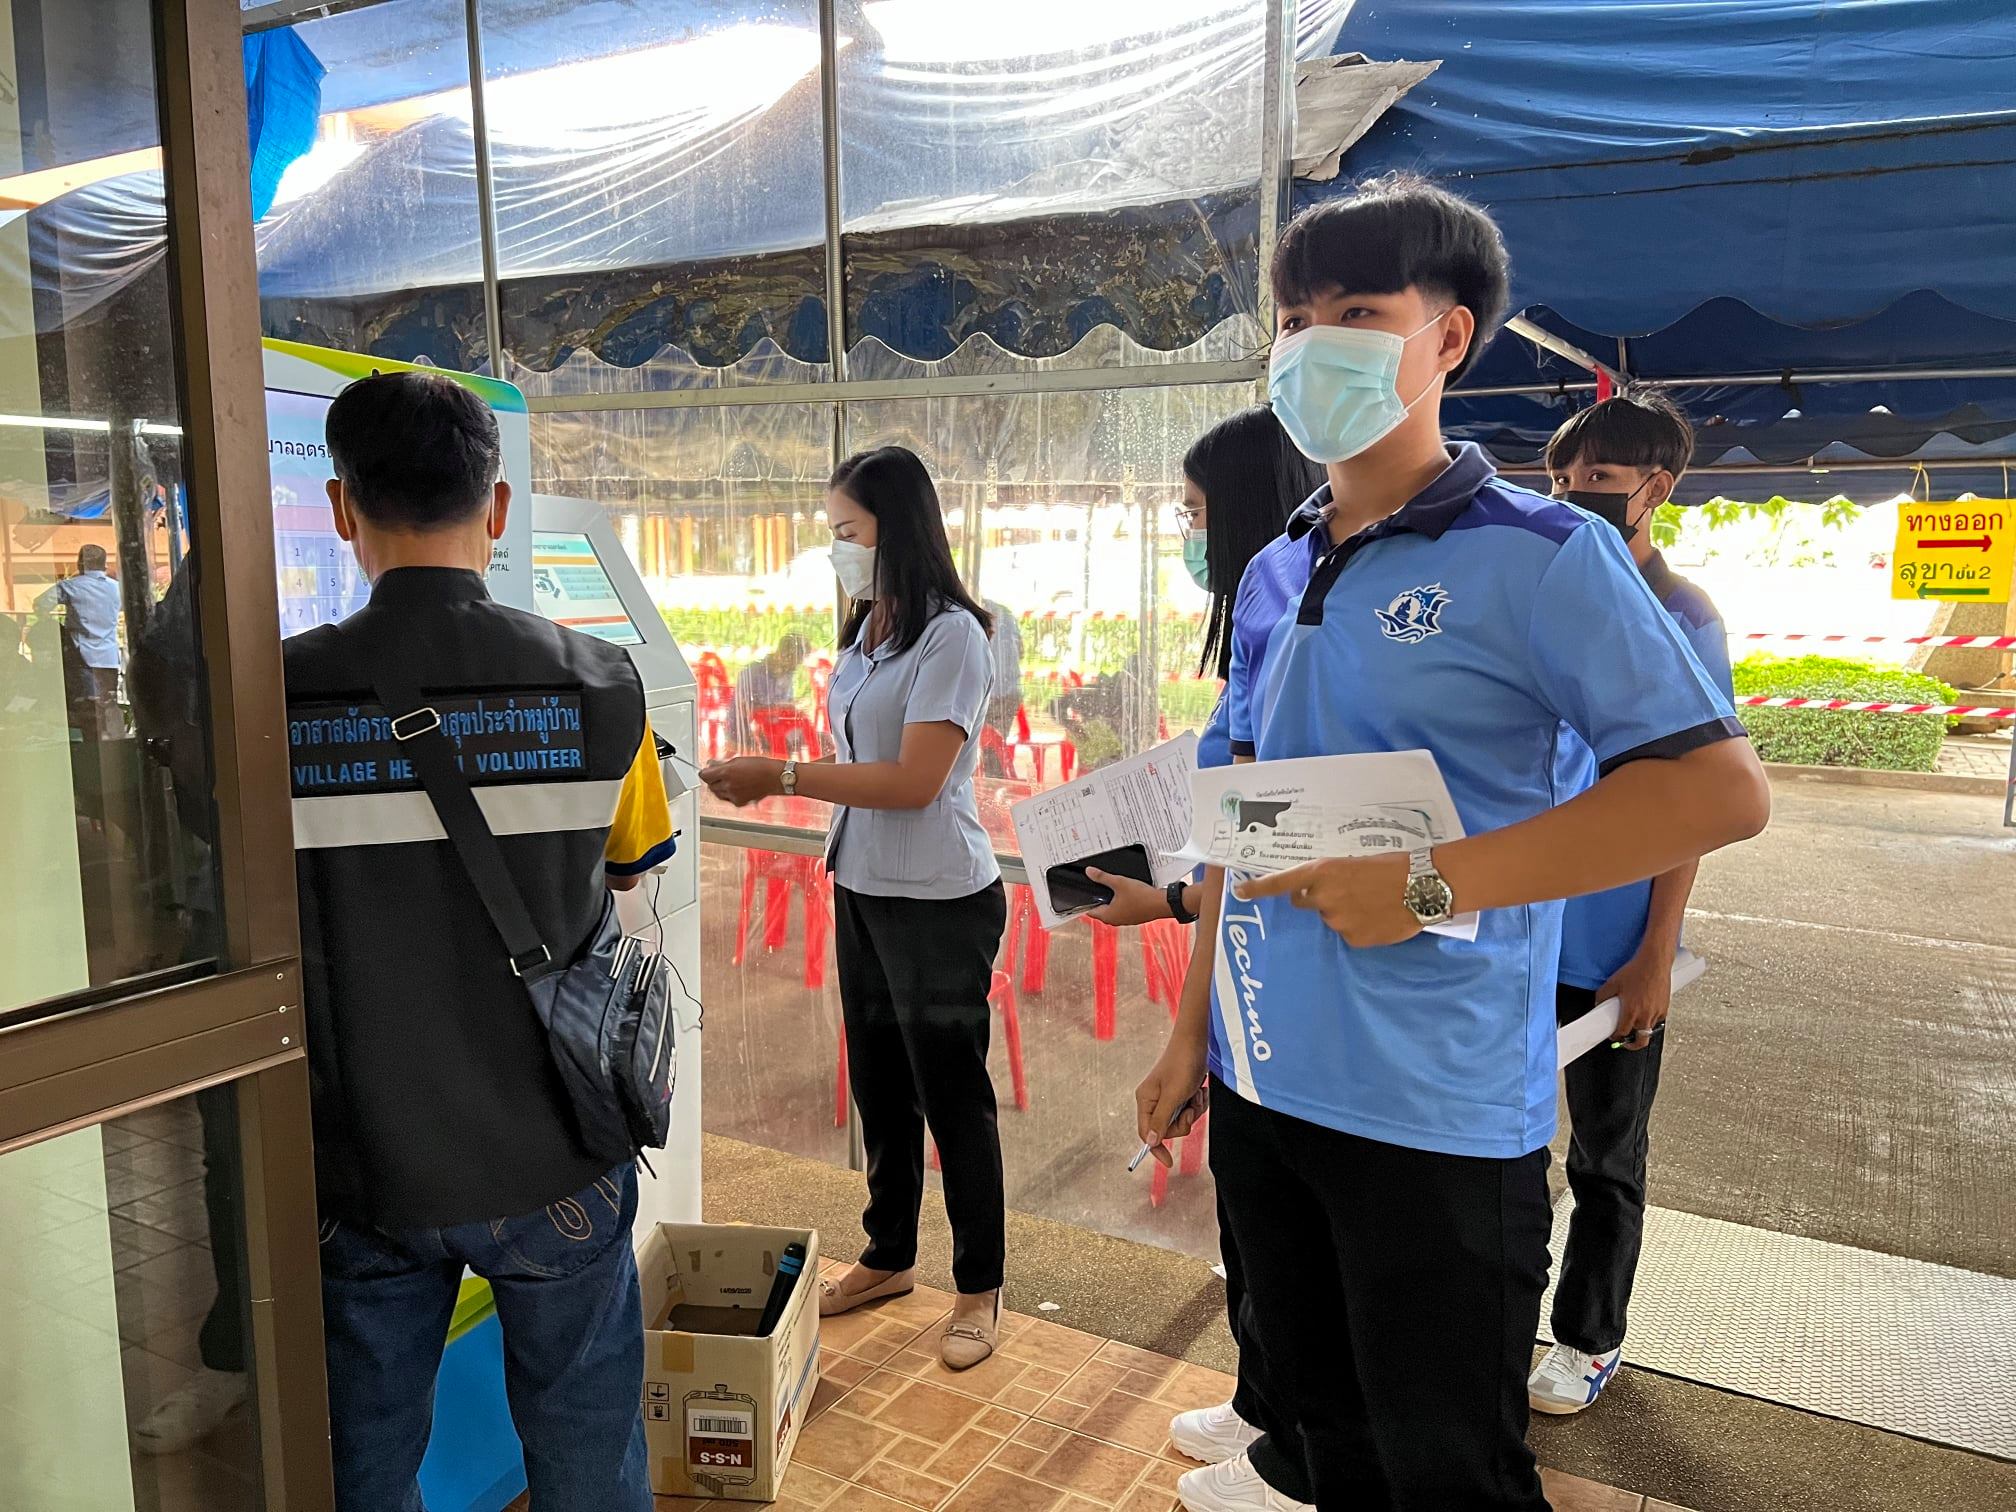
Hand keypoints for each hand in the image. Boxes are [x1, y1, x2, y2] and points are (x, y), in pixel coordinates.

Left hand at [699, 757, 782, 806]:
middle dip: (713, 780)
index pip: (704, 775)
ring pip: (718, 794)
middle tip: (719, 775)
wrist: (774, 777)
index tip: (707, 771)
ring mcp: (733, 795)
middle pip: (710, 785)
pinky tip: (738, 788)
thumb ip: (723, 764)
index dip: (705, 772)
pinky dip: (730, 794)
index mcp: (726, 772)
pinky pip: (728, 799)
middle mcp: (728, 785)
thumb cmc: (760, 766)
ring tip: (730, 781)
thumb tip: (712, 765)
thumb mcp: (738, 760)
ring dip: (720, 788)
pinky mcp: (739, 802)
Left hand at [1084, 869, 1172, 926]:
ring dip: (1112, 901)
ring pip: (1113, 910)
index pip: (1089, 911)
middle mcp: (1115, 921)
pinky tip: (1127, 894)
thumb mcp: (1119, 882)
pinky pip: (1123, 910)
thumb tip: (1089, 872)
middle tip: (1101, 887)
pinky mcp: (1134, 918)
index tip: (1086, 893)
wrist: (1162, 903)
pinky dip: (1122, 903)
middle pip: (1101, 910)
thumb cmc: (1142, 897)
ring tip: (1114, 888)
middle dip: (1100, 899)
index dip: (1086, 901)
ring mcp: (1125, 920)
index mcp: (1108, 916)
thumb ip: (1102, 877)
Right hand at [1134, 1037, 1207, 1169]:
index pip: (1147, 1133)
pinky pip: (1191, 1110)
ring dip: (1194, 1110)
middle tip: (1190, 1107)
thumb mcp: (1173, 1096)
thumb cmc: (1182, 1065)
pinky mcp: (1181, 1093)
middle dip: (1184, 1121)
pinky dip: (1198, 1103)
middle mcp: (1154, 1100)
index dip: (1157, 1149)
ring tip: (1196, 1093)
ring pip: (1182, 1120)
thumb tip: (1151, 1142)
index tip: (1169, 1162)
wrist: (1196, 1042)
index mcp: (1145, 1100)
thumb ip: (1161, 1120)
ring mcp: (1168, 1097)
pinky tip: (1200, 1090)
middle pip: (1168, 1129)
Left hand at [1232, 852, 1419, 946]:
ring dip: (1343, 912)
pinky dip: (1360, 927)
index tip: (1239, 892)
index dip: (1258, 888)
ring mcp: (1337, 921)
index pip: (1280, 883)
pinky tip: (1379, 916)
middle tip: (1343, 890)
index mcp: (1322, 872)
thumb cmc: (1393, 866)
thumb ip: (1331, 877)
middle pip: (1303, 902)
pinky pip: (1349, 933)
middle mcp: (1323, 898)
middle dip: (1316, 898)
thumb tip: (1321, 890)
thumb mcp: (1354, 863)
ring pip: (1330, 918)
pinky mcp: (1354, 939)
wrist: (1422, 885)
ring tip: (1372, 901)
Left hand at [1602, 946, 1672, 1050]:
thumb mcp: (1612, 982)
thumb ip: (1602, 996)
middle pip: (1640, 1040)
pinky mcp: (1665, 1009)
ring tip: (1634, 1027)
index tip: (1614, 1036)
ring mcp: (1657, 1013)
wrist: (1654, 962)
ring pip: (1649, 1031)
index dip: (1616, 1037)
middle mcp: (1645, 1015)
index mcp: (1631, 1011)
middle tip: (1626, 1042)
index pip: (1623, 1033)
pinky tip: (1645, 1014)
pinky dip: (1650, 1021)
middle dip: (1632, 1045)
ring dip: (1641, 1032)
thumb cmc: (1636, 970)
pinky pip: (1657, 1021)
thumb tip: (1598, 1003)